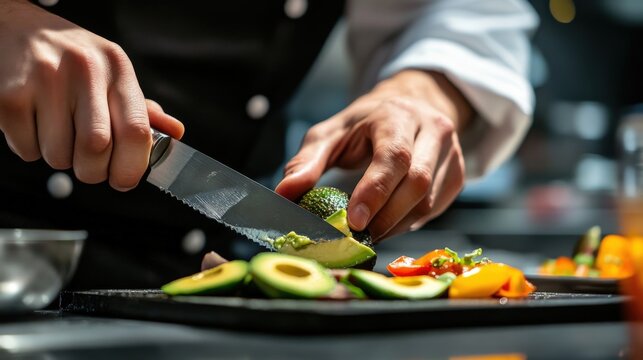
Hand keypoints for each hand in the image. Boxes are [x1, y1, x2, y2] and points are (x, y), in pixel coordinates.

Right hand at [0, 0, 183, 190]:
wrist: (13, 27)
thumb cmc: (71, 59)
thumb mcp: (112, 73)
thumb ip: (141, 108)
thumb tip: (175, 133)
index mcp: (118, 69)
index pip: (137, 131)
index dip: (132, 167)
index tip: (124, 180)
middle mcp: (85, 70)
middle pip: (97, 148)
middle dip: (92, 171)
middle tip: (88, 165)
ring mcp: (46, 79)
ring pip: (58, 155)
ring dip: (60, 159)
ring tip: (57, 134)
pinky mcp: (10, 94)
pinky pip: (26, 149)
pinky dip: (30, 150)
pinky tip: (34, 124)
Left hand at [276, 70, 472, 240]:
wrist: (408, 107)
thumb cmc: (364, 124)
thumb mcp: (331, 134)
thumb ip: (307, 162)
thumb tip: (284, 193)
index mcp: (399, 116)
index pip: (394, 156)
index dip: (375, 191)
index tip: (354, 220)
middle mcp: (433, 130)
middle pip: (417, 182)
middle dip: (386, 216)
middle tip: (358, 235)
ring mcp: (452, 152)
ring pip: (429, 201)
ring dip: (397, 224)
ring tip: (370, 231)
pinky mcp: (458, 173)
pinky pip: (437, 208)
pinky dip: (410, 222)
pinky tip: (389, 221)